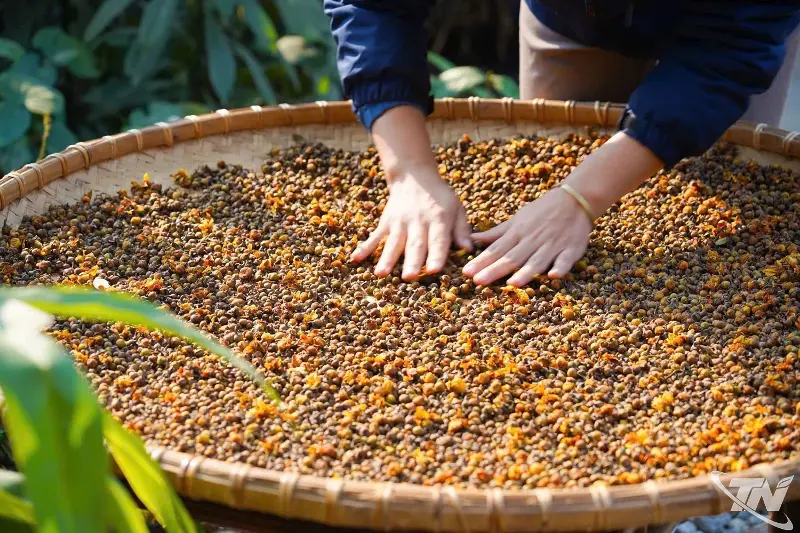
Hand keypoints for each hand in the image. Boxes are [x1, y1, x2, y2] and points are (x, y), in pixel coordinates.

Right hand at [351, 168, 471, 279]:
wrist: (414, 177)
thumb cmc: (440, 197)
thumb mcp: (457, 208)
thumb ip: (462, 229)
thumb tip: (468, 248)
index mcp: (438, 219)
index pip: (438, 240)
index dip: (436, 254)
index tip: (434, 269)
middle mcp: (418, 222)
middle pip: (414, 244)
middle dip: (411, 261)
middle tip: (408, 278)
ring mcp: (399, 222)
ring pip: (393, 243)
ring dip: (386, 259)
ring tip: (381, 274)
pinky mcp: (386, 222)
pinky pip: (375, 236)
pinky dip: (365, 247)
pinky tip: (355, 259)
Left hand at [462, 131, 665, 286]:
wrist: (574, 200)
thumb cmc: (541, 212)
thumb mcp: (517, 220)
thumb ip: (496, 234)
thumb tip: (471, 239)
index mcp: (518, 233)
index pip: (496, 249)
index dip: (481, 261)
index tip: (467, 272)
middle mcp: (533, 240)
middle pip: (512, 257)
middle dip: (495, 270)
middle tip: (478, 281)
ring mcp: (552, 245)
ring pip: (537, 260)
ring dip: (526, 272)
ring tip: (513, 283)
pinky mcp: (571, 249)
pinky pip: (566, 259)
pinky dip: (560, 267)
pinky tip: (554, 276)